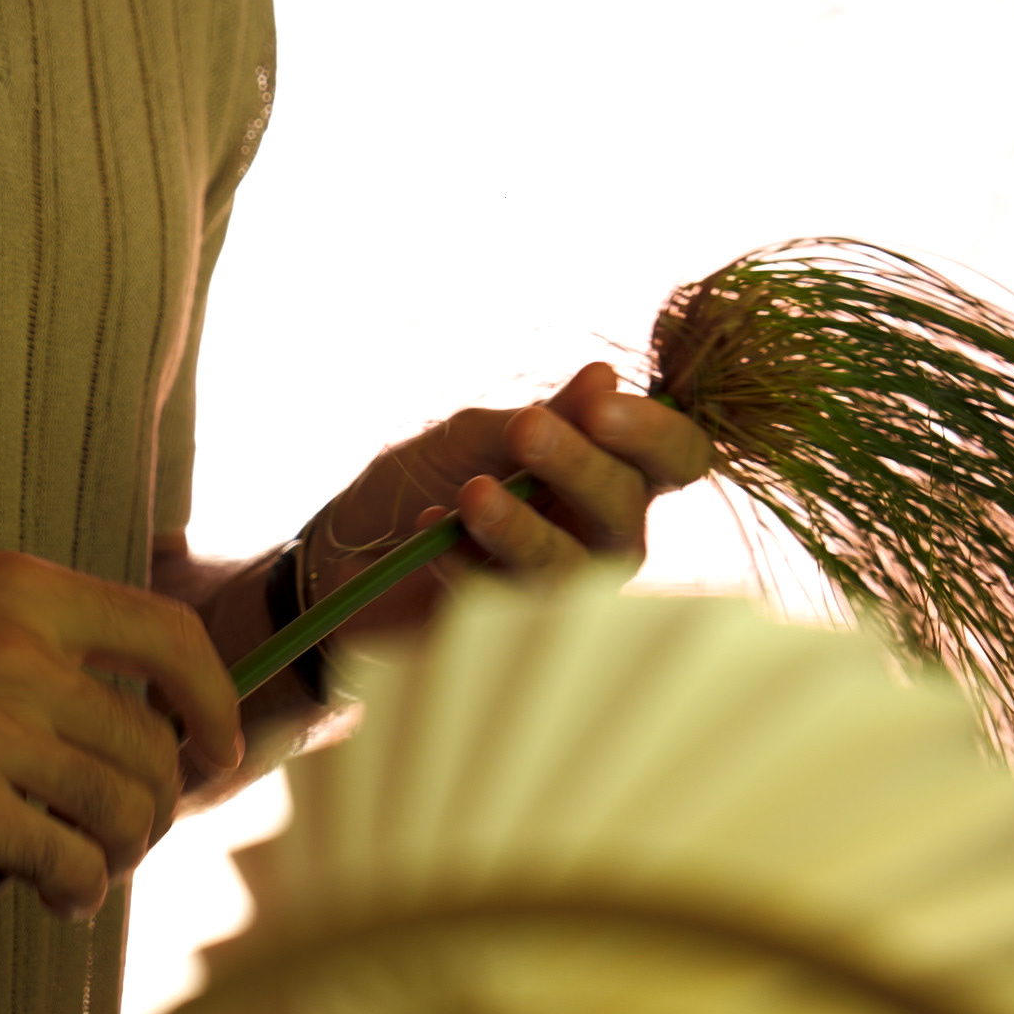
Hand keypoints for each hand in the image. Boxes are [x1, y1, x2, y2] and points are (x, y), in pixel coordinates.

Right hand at [0, 553, 244, 920]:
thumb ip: (39, 655)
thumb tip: (122, 744)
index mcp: (25, 590)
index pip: (169, 638)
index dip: (213, 703)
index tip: (216, 752)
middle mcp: (21, 649)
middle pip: (151, 745)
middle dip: (157, 806)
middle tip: (130, 837)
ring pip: (120, 808)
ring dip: (122, 855)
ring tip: (91, 873)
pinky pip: (65, 860)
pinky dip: (79, 891)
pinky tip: (59, 900)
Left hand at [309, 362, 715, 641]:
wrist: (339, 555)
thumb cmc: (419, 484)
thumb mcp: (474, 436)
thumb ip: (545, 416)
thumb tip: (605, 375)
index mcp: (607, 478)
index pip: (674, 460)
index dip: (654, 434)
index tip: (600, 407)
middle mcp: (600, 539)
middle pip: (627, 512)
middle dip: (580, 468)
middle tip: (523, 431)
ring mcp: (559, 594)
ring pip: (573, 569)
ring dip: (524, 525)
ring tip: (471, 491)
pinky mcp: (508, 638)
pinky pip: (506, 602)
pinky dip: (467, 559)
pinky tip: (428, 526)